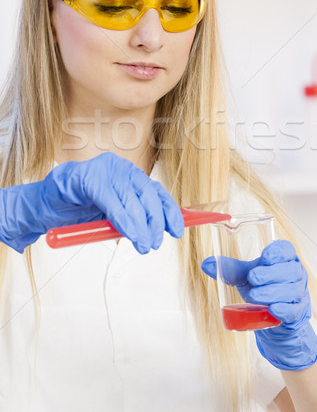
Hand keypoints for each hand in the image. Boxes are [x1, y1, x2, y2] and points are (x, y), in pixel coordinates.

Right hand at [0, 152, 183, 253]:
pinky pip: (110, 199)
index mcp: (129, 175)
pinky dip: (122, 218)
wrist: (43, 207)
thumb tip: (160, 229)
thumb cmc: (79, 211)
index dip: (169, 211)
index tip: (177, 230)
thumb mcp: (113, 216)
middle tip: (154, 243)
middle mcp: (120, 167)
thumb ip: (134, 217)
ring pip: (131, 198)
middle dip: (154, 221)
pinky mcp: (87, 176)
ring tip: (143, 244)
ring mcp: (103, 169)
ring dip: (140, 225)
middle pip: (147, 193)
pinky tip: (128, 233)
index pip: (155, 191)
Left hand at [201, 240, 316, 370]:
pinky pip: (294, 310)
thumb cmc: (262, 288)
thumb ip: (230, 269)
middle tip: (253, 278)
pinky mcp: (298, 313)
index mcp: (284, 259)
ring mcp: (299, 293)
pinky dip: (284, 310)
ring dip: (272, 293)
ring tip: (254, 296)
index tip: (265, 257)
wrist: (272, 317)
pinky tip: (273, 310)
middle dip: (270, 274)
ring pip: (292, 290)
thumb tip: (207, 263)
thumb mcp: (246, 277)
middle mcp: (295, 274)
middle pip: (290, 270)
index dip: (278, 252)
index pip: (287, 249)